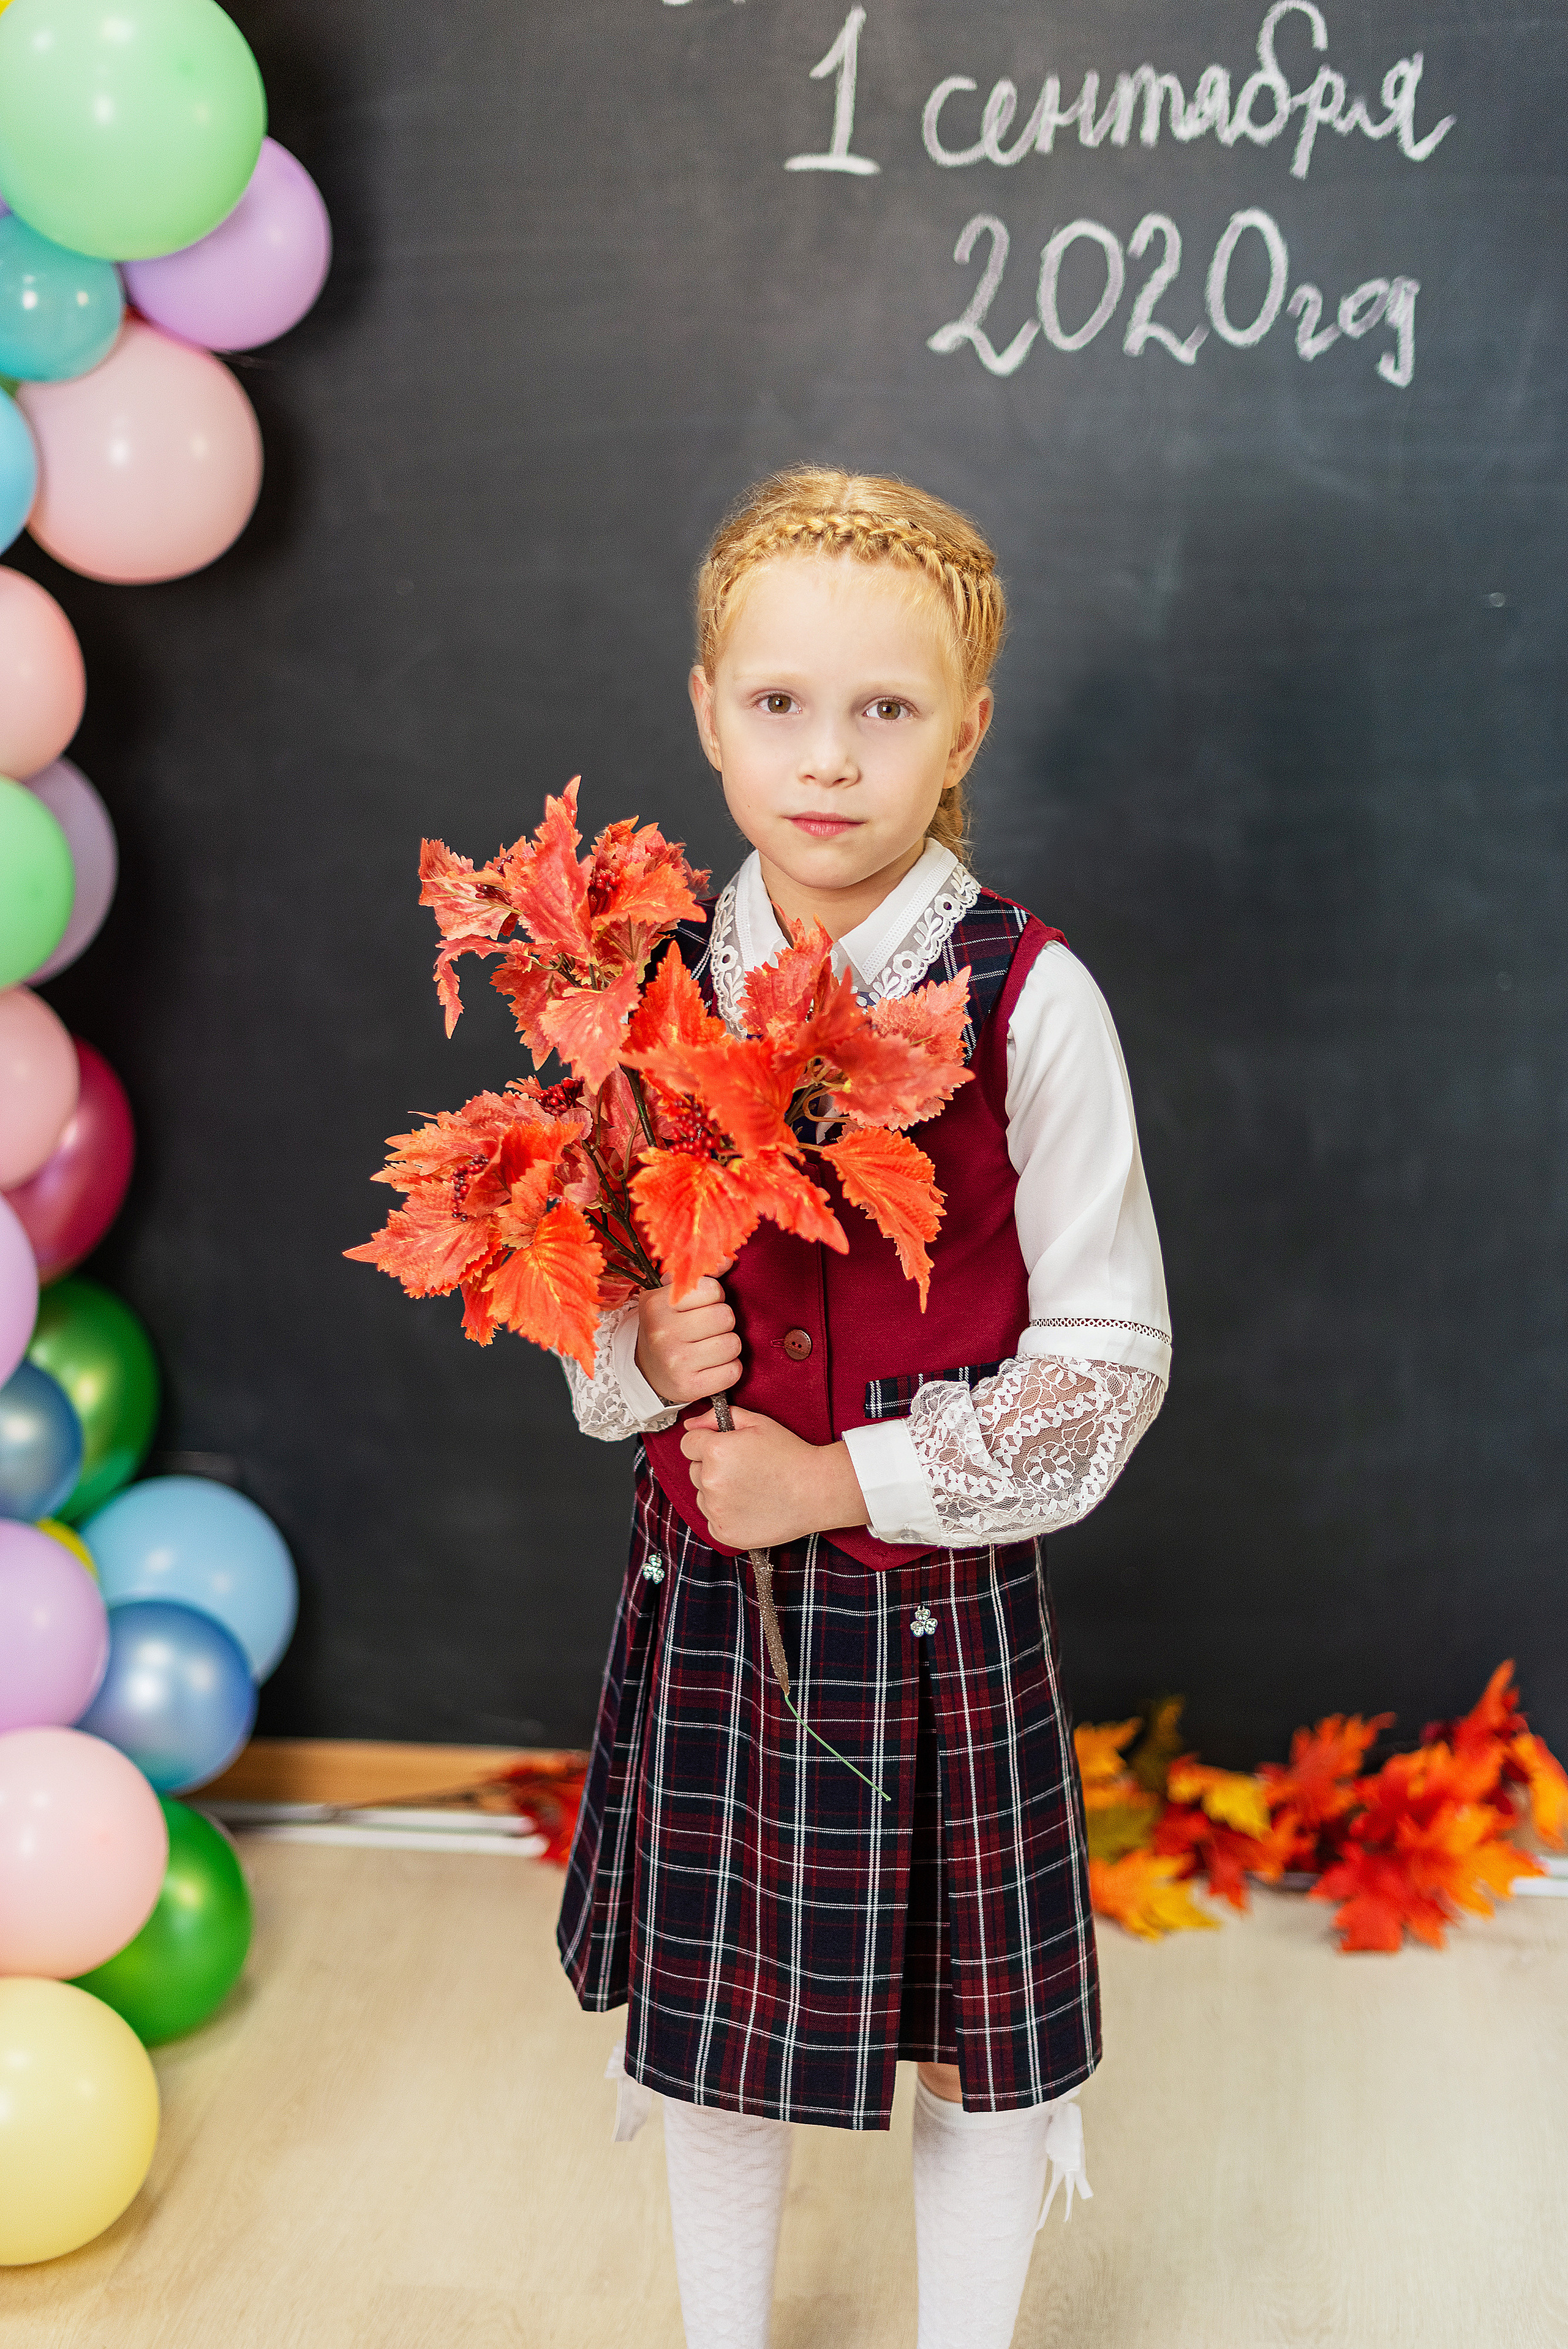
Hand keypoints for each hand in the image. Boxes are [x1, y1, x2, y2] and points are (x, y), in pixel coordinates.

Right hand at [634, 1262, 739, 1406]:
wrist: (648, 1372)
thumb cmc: (667, 1326)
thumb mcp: (672, 1294)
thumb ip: (701, 1273)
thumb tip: (727, 1259)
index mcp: (657, 1304)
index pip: (712, 1289)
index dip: (713, 1297)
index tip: (699, 1306)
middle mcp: (663, 1332)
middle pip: (726, 1317)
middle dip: (722, 1322)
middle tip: (706, 1329)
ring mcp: (676, 1362)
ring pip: (733, 1344)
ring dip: (727, 1345)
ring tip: (709, 1347)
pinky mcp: (689, 1388)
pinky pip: (733, 1372)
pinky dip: (729, 1369)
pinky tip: (712, 1366)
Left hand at [679, 1406, 869, 1550]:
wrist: (817, 1490)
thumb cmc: (790, 1454)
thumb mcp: (758, 1423)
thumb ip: (717, 1418)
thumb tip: (690, 1423)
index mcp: (715, 1451)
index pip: (688, 1444)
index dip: (707, 1443)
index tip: (728, 1449)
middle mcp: (711, 1481)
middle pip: (695, 1471)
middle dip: (713, 1467)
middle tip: (745, 1469)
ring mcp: (716, 1510)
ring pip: (703, 1495)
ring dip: (718, 1492)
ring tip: (750, 1489)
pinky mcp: (724, 1533)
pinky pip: (712, 1519)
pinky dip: (726, 1515)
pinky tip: (750, 1506)